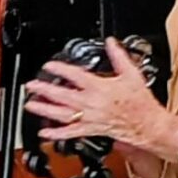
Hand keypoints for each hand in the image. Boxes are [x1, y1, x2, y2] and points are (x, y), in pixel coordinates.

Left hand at [24, 38, 177, 162]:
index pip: (75, 76)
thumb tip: (110, 42)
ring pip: (62, 114)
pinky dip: (56, 134)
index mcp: (100, 88)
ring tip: (30, 105)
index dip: (60, 70)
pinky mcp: (91, 130)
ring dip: (44, 109)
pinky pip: (70, 133)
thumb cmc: (140, 102)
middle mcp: (91, 104)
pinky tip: (44, 133)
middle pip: (63, 96)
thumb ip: (119, 56)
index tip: (48, 65)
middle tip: (31, 85)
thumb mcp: (132, 74)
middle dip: (44, 90)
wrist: (147, 125)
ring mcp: (89, 118)